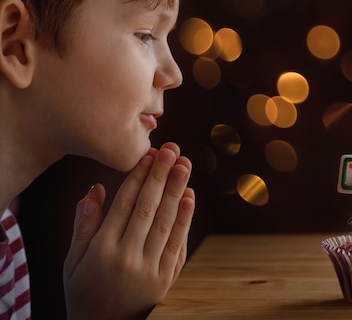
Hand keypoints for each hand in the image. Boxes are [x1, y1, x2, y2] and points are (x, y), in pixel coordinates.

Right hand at [63, 142, 194, 319]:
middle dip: (161, 175)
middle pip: (147, 208)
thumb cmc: (84, 292)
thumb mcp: (73, 261)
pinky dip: (185, 219)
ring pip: (165, 222)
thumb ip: (84, 225)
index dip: (139, 176)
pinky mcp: (166, 280)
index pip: (124, 204)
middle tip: (173, 150)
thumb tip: (95, 189)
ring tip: (184, 165)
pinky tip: (189, 197)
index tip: (150, 154)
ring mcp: (149, 269)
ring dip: (176, 190)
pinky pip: (178, 244)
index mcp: (101, 250)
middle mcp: (127, 257)